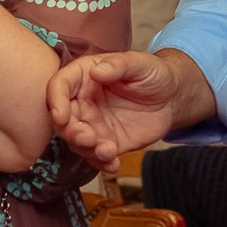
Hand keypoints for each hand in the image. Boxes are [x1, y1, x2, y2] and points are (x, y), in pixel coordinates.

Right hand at [47, 45, 215, 173]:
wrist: (172, 98)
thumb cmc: (154, 73)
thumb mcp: (140, 63)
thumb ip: (119, 65)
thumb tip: (97, 71)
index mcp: (84, 76)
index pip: (59, 86)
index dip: (55, 101)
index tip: (61, 116)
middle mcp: (83, 101)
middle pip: (63, 119)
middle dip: (71, 132)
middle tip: (87, 138)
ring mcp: (93, 124)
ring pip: (77, 141)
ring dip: (86, 150)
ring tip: (107, 151)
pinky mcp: (105, 141)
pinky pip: (96, 156)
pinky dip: (101, 163)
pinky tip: (113, 163)